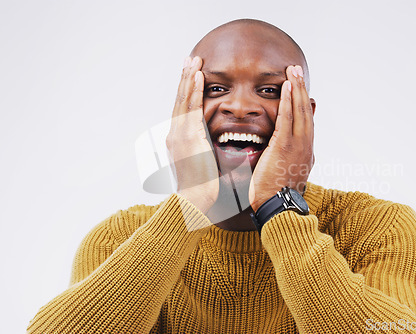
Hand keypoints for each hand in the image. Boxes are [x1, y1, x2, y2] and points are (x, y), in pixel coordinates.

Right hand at [166, 56, 218, 212]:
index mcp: (178, 140)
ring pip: (183, 99)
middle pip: (179, 100)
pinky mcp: (188, 135)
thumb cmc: (200, 187)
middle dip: (184, 79)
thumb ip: (204, 151)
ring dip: (189, 78)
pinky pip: (192, 107)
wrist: (194, 199)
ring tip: (193, 60)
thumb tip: (212, 146)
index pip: (182, 110)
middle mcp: (175, 134)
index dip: (185, 92)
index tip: (190, 77)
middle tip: (189, 60)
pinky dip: (194, 90)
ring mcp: (179, 133)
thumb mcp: (201, 164)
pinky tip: (199, 76)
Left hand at [249, 65, 314, 210]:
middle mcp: (306, 146)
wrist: (278, 208)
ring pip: (300, 111)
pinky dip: (288, 101)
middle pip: (306, 111)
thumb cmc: (275, 196)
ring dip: (297, 89)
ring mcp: (298, 145)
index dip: (303, 104)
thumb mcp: (285, 175)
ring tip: (293, 71)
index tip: (299, 90)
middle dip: (301, 90)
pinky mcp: (285, 146)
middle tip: (297, 71)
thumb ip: (283, 161)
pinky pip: (288, 119)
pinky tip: (286, 87)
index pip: (306, 123)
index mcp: (305, 153)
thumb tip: (278, 155)